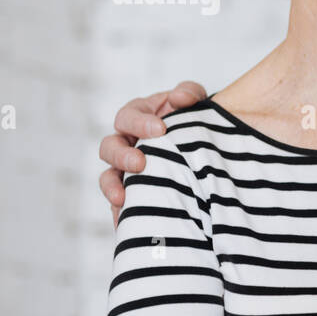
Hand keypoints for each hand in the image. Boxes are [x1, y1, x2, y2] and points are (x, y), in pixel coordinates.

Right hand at [98, 81, 207, 226]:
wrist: (208, 145)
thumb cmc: (195, 119)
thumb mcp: (194, 102)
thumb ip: (189, 93)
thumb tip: (181, 98)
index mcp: (137, 118)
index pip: (127, 117)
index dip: (139, 123)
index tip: (160, 129)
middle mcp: (127, 143)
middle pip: (110, 148)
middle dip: (122, 155)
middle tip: (140, 163)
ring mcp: (128, 170)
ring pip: (108, 178)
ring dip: (112, 187)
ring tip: (122, 198)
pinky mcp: (135, 193)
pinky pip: (122, 205)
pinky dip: (121, 213)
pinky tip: (126, 222)